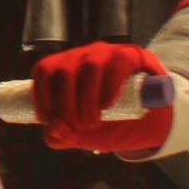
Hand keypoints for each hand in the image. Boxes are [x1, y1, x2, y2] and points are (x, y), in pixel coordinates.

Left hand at [29, 42, 175, 156]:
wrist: (146, 110)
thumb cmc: (105, 116)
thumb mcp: (79, 129)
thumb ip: (60, 135)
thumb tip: (55, 131)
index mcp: (64, 67)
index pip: (44, 70)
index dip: (42, 96)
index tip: (49, 121)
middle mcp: (82, 54)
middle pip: (64, 71)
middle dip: (65, 105)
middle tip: (76, 127)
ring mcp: (107, 53)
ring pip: (90, 66)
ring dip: (87, 100)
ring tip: (92, 122)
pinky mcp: (131, 55)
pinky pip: (118, 64)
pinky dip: (109, 87)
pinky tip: (107, 106)